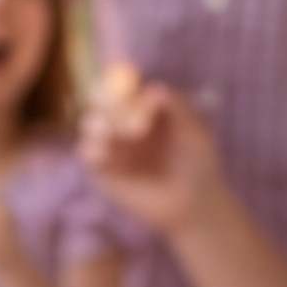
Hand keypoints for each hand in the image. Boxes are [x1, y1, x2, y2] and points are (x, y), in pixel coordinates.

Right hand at [80, 66, 226, 239]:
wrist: (193, 203)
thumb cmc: (199, 162)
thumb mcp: (195, 132)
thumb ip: (179, 108)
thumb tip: (155, 88)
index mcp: (145, 106)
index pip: (124, 85)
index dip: (122, 83)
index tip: (128, 87)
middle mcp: (123, 121)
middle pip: (100, 100)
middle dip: (102, 99)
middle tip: (110, 102)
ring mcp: (111, 145)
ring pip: (91, 125)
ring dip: (97, 124)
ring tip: (112, 132)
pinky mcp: (102, 170)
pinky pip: (88, 153)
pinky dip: (92, 149)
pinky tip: (105, 152)